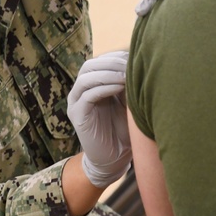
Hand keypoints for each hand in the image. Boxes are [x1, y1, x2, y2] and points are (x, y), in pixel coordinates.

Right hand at [67, 51, 131, 187]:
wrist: (115, 158)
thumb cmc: (124, 129)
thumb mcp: (127, 101)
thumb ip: (127, 83)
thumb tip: (139, 60)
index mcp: (92, 85)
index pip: (98, 61)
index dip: (115, 56)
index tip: (134, 56)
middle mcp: (80, 91)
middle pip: (90, 65)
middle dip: (110, 62)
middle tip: (129, 65)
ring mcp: (76, 102)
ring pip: (86, 78)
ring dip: (107, 73)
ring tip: (125, 75)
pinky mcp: (77, 115)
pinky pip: (87, 95)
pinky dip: (104, 88)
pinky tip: (120, 87)